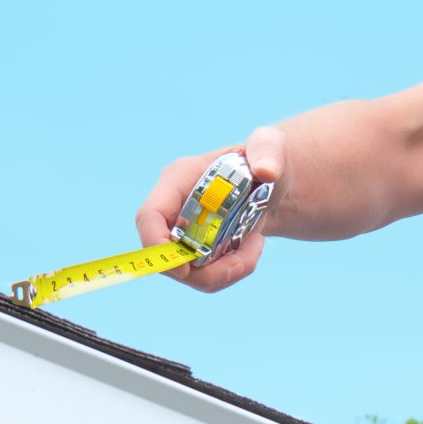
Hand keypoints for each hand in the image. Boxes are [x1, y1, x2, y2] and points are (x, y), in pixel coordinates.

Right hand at [135, 126, 286, 292]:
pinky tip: (253, 248)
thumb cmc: (264, 157)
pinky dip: (231, 272)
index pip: (149, 216)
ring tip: (256, 247)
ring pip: (187, 273)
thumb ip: (267, 150)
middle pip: (165, 256)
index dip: (155, 246)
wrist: (273, 183)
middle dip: (204, 271)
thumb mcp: (269, 146)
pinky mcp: (196, 250)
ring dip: (225, 273)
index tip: (185, 270)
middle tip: (243, 262)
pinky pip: (205, 277)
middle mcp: (173, 209)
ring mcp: (182, 232)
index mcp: (178, 180)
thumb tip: (266, 170)